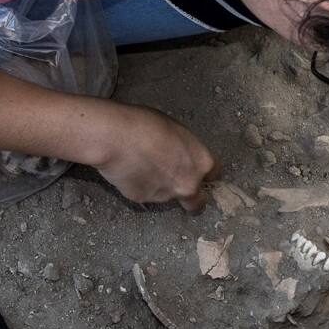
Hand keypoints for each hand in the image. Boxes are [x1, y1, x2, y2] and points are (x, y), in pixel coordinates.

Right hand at [90, 104, 215, 209]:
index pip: (214, 176)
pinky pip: (146, 195)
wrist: (114, 137)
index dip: (205, 175)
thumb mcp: (176, 131)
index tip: (199, 176)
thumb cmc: (145, 125)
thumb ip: (185, 151)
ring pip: (169, 198)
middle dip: (193, 199)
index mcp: (201, 163)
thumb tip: (181, 158)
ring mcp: (166, 195)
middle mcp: (188, 184)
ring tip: (145, 168)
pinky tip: (131, 172)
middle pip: (198, 202)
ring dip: (162, 189)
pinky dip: (141, 188)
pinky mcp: (144, 200)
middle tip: (180, 189)